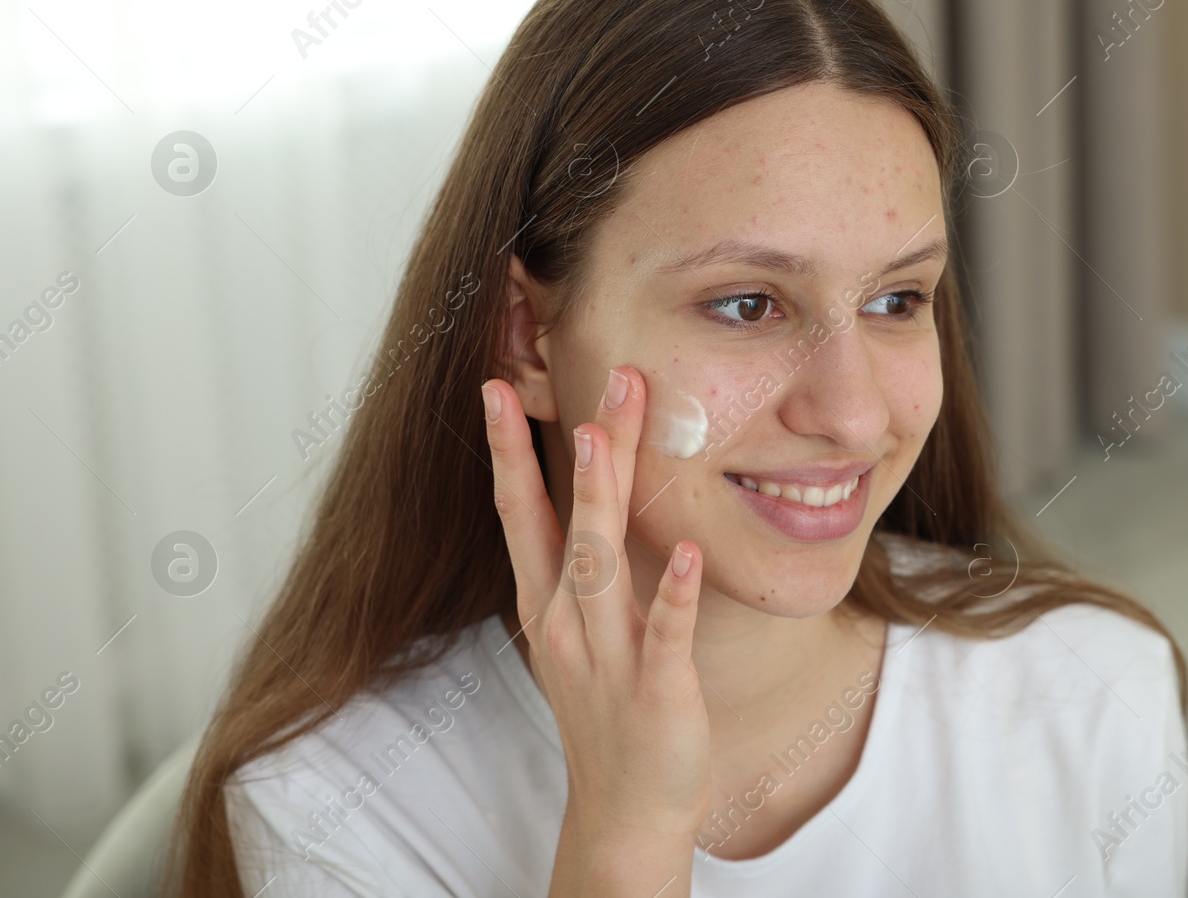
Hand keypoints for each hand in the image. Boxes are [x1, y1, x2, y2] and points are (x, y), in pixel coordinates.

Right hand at [481, 367, 707, 891]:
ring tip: (601, 439)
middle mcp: (568, 621)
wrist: (623, 809)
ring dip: (598, 501)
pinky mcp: (656, 690)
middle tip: (600, 378)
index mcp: (548, 602)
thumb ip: (578, 563)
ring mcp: (608, 656)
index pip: (520, 512)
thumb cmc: (606, 708)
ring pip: (600, 565)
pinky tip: (689, 554)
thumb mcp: (576, 628)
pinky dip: (675, 595)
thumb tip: (587, 490)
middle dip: (579, 448)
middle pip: (566, 520)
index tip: (498, 386)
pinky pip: (666, 635)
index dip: (508, 449)